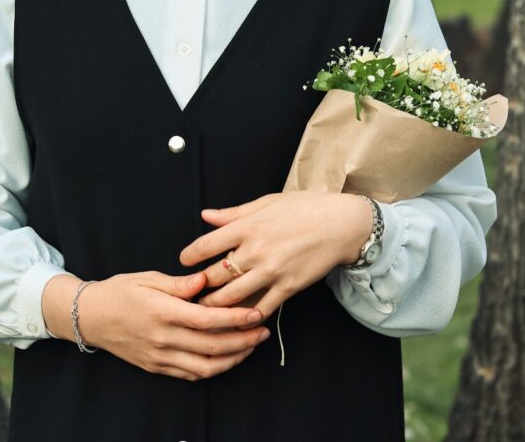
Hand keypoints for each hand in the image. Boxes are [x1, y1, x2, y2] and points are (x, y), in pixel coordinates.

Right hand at [52, 271, 271, 380]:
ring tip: (251, 346)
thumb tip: (206, 280)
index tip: (257, 314)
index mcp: (162, 311)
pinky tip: (227, 357)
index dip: (236, 319)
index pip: (207, 319)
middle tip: (264, 332)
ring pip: (205, 367)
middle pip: (212, 346)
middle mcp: (162, 338)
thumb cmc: (120, 291)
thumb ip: (179, 283)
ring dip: (233, 359)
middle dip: (244, 340)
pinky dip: (213, 368)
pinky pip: (190, 374)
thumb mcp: (148, 278)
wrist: (90, 317)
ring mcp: (159, 356)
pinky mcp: (156, 367)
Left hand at [179, 191, 373, 324]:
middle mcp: (256, 250)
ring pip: (232, 297)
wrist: (340, 224)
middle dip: (199, 287)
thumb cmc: (304, 209)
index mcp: (248, 226)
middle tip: (190, 293)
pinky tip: (238, 321)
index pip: (206, 245)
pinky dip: (247, 317)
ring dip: (216, 306)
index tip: (184, 262)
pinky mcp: (288, 287)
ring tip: (207, 310)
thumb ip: (233, 214)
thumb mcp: (266, 203)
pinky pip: (262, 308)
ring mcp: (272, 271)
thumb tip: (205, 216)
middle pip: (215, 276)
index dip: (189, 256)